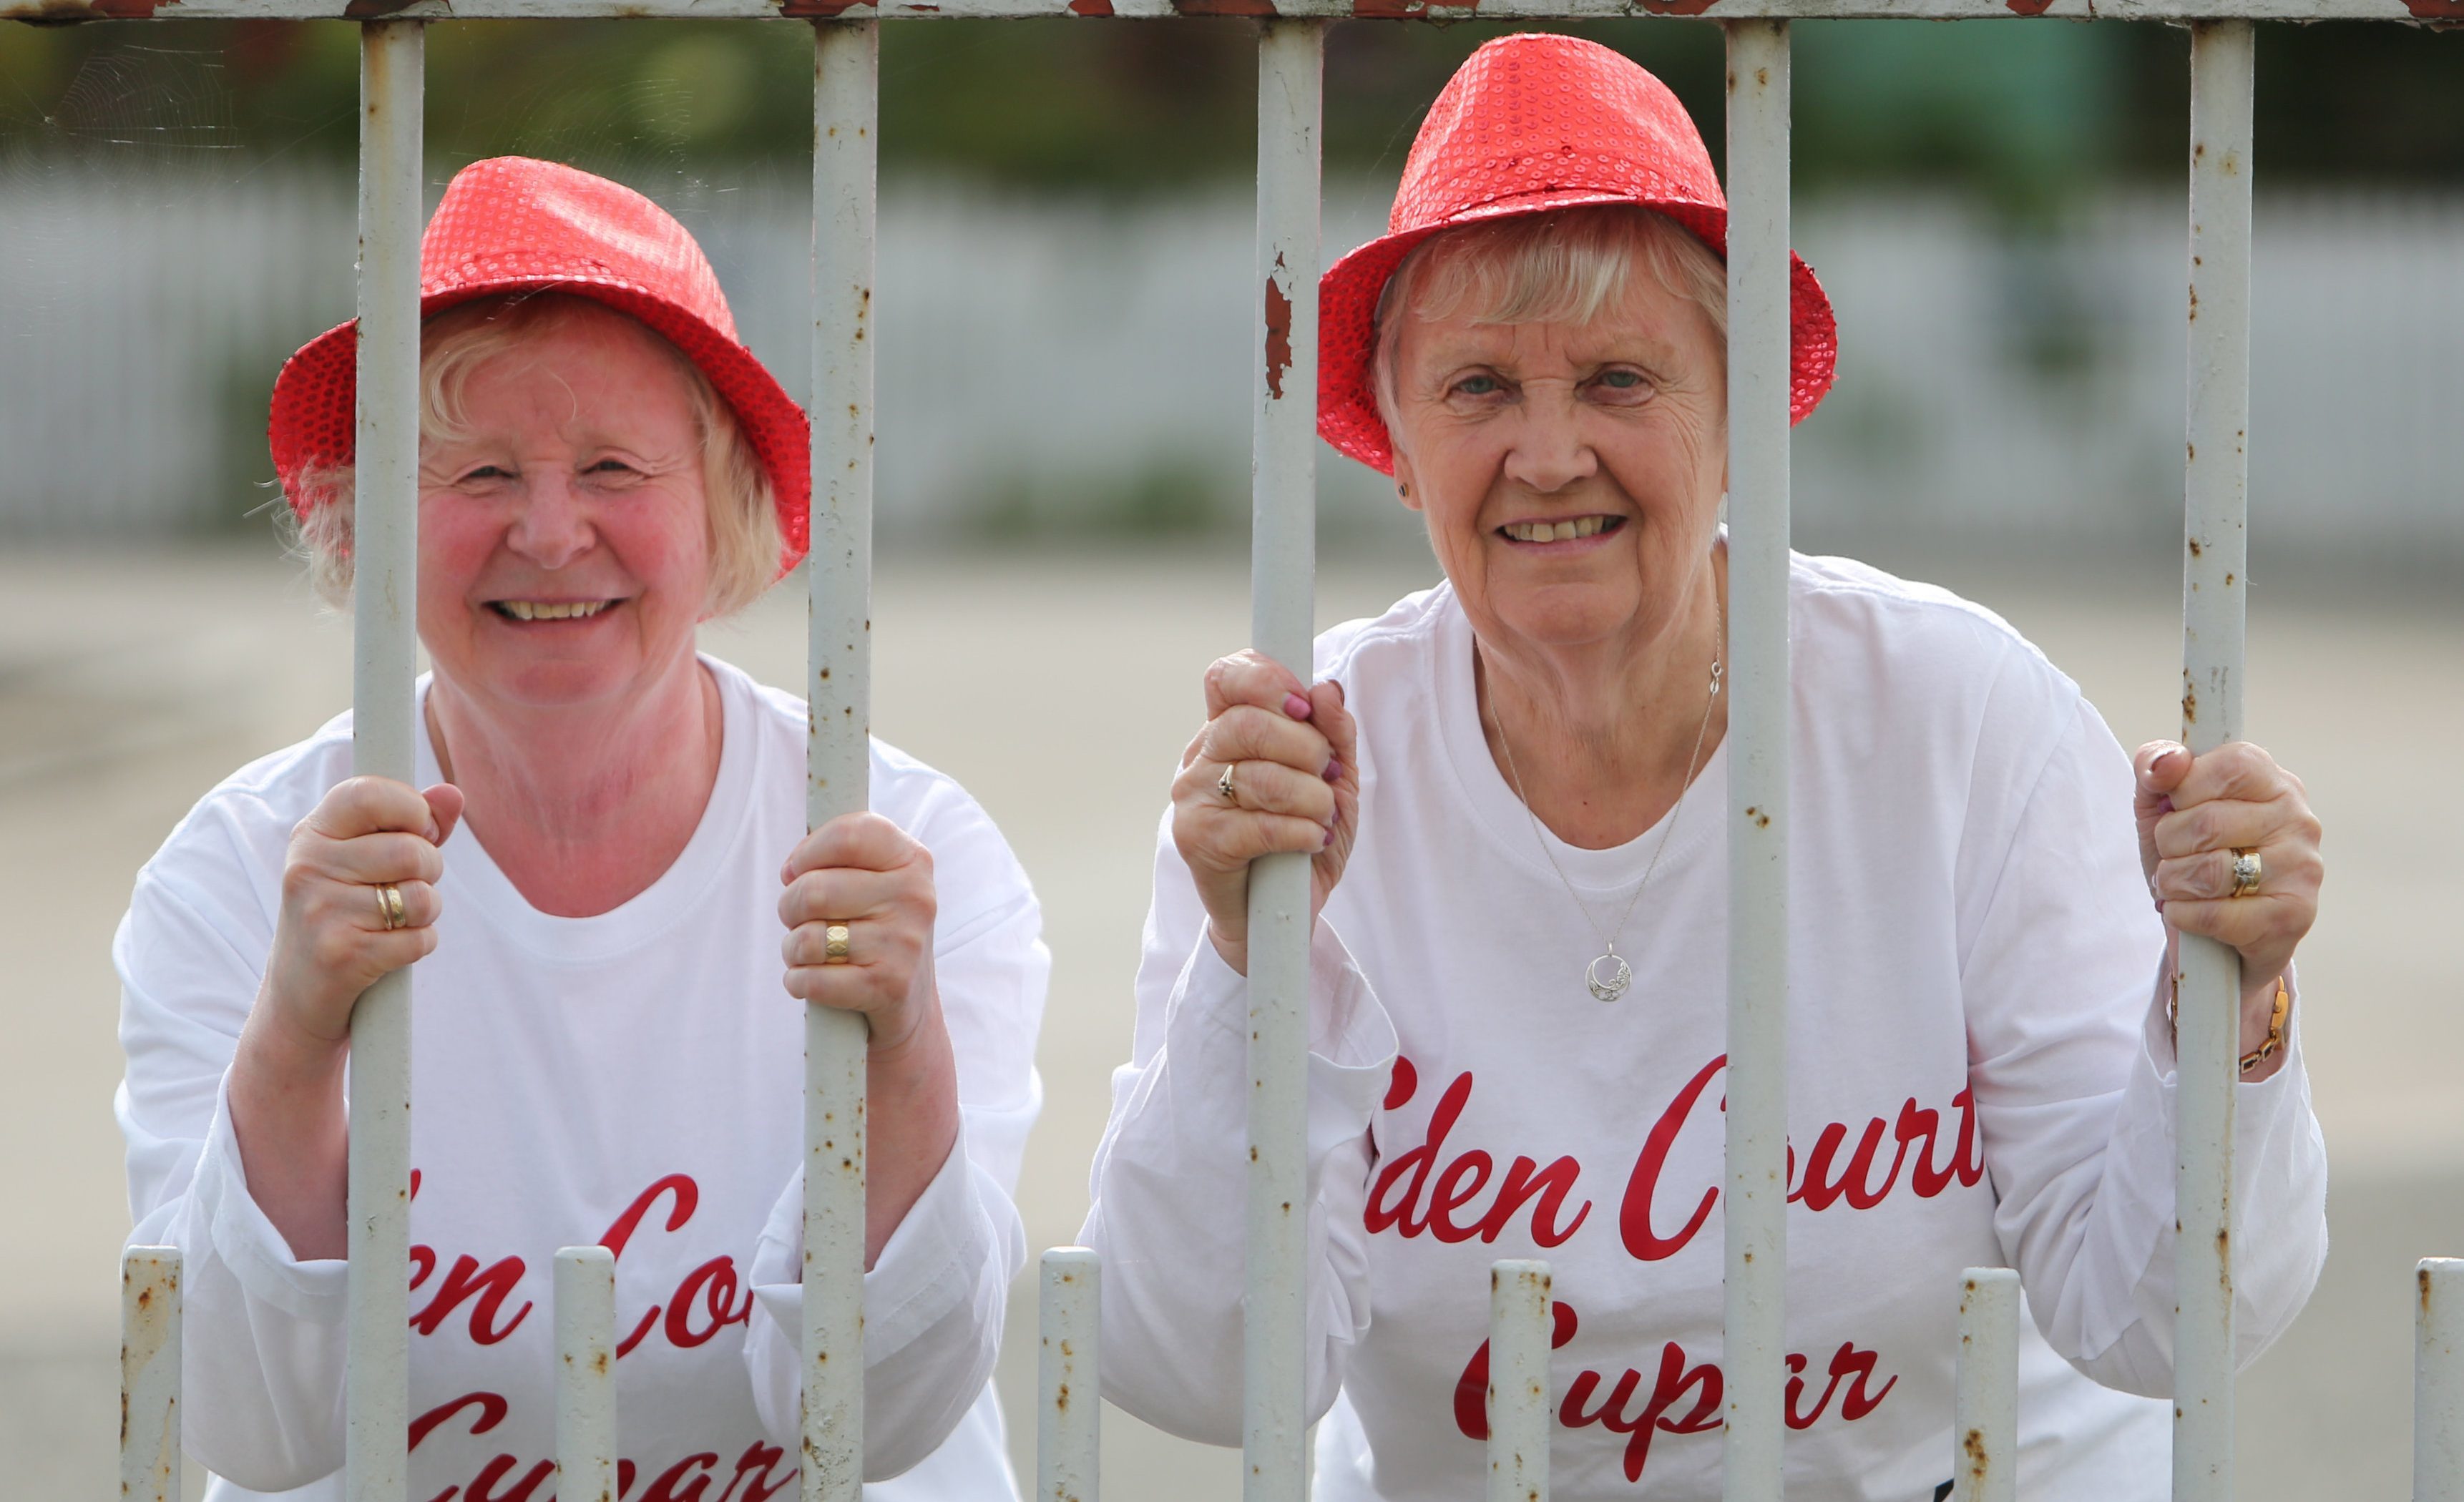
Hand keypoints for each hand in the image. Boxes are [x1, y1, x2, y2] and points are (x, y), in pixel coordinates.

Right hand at [256, 775, 463, 1060]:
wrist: (300, 997)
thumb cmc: (344, 915)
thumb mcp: (364, 861)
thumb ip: (412, 824)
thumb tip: (452, 793)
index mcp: (313, 834)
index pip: (369, 793)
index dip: (412, 809)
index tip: (419, 830)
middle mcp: (309, 868)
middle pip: (411, 851)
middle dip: (430, 870)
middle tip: (407, 886)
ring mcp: (321, 912)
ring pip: (421, 897)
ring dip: (426, 911)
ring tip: (397, 919)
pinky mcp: (341, 955)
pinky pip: (419, 939)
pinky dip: (419, 945)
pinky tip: (389, 949)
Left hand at [780, 812, 940, 1053]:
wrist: (909, 1003)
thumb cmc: (875, 931)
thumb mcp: (875, 881)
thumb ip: (841, 857)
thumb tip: (792, 870)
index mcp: (912, 860)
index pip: (848, 835)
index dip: (808, 852)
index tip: (797, 871)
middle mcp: (915, 897)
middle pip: (815, 889)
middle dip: (790, 907)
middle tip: (801, 919)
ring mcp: (904, 943)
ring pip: (808, 938)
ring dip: (793, 949)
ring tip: (811, 953)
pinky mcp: (888, 986)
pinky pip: (812, 980)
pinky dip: (798, 982)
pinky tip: (811, 979)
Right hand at [1172, 650, 1360, 974]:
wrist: (1279, 916)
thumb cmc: (1302, 841)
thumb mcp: (1334, 783)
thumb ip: (1335, 734)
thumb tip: (1328, 690)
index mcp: (1228, 730)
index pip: (1227, 677)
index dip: (1268, 679)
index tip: (1304, 706)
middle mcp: (1202, 757)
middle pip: (1248, 722)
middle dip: (1306, 747)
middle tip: (1327, 773)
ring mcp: (1193, 797)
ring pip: (1258, 776)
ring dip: (1311, 798)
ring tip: (1324, 818)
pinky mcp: (1197, 840)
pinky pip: (1256, 824)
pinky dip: (1299, 832)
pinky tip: (1311, 840)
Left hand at [2134, 739, 2321, 1062]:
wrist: (2215, 936)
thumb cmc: (2189, 854)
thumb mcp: (2161, 803)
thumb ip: (2155, 766)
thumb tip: (2168, 761)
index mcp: (2272, 780)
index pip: (2229, 765)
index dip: (2184, 789)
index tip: (2178, 807)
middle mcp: (2298, 819)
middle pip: (2206, 822)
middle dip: (2169, 844)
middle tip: (2175, 855)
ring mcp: (2302, 868)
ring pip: (2208, 871)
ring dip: (2173, 882)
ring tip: (2181, 885)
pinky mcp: (2293, 916)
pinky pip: (2214, 915)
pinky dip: (2183, 915)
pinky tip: (2189, 913)